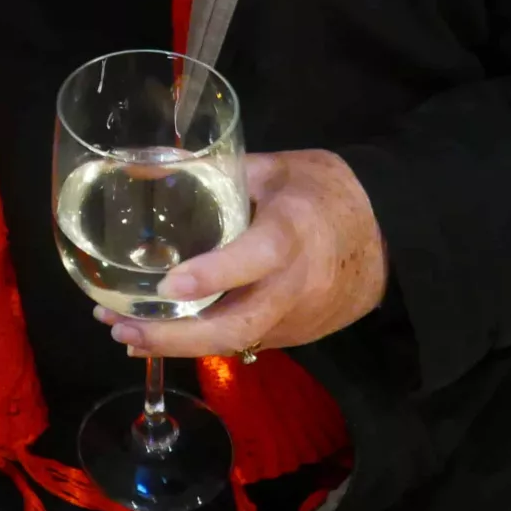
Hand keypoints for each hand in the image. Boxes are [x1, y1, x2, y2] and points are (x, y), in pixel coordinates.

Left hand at [103, 149, 387, 357]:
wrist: (390, 236)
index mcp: (294, 231)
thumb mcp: (274, 167)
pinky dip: (201, 342)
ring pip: (236, 342)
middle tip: (120, 326)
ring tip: (124, 333)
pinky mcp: (295, 335)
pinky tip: (162, 334)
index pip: (256, 257)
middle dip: (174, 336)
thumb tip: (143, 166)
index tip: (167, 284)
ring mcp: (297, 317)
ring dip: (177, 344)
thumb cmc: (326, 191)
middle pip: (237, 326)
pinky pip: (245, 342)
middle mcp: (296, 285)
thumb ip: (214, 171)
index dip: (213, 274)